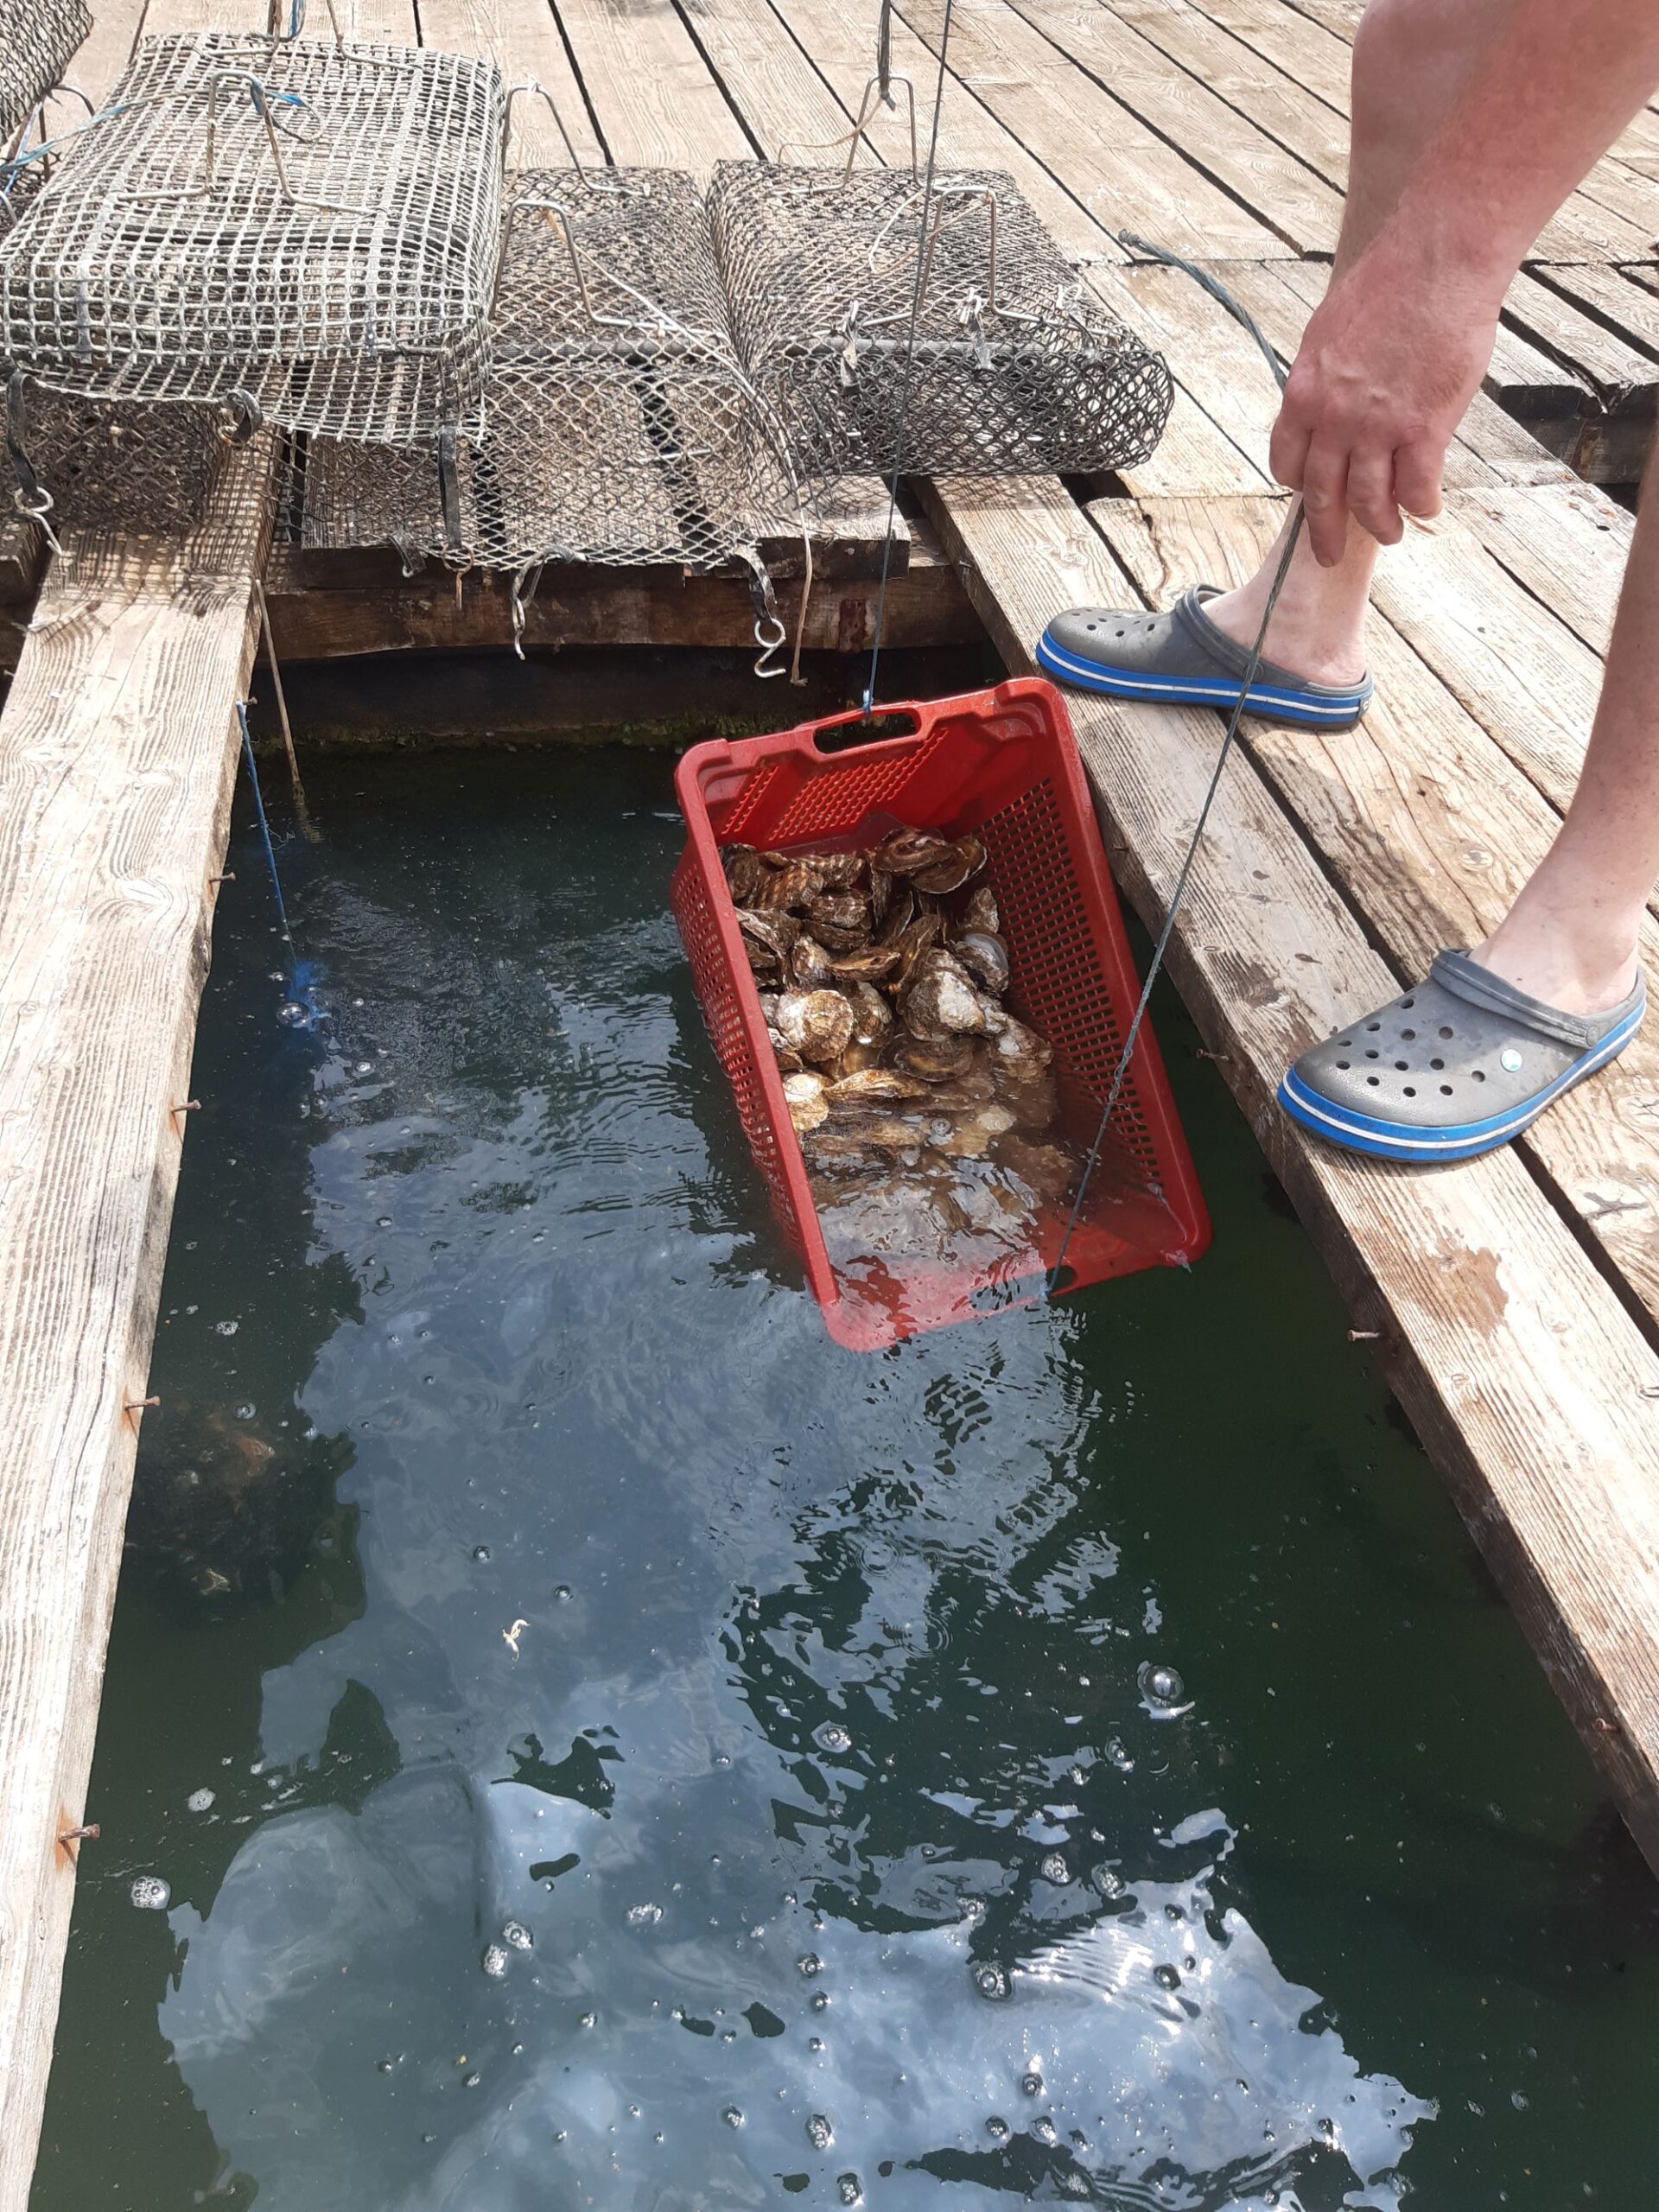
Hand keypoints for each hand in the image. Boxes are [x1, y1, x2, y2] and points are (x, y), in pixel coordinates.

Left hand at [1269, 229, 1501, 564]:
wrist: (1435, 261)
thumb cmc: (1388, 284)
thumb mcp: (1329, 330)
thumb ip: (1325, 375)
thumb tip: (1327, 395)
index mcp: (1303, 394)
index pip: (1287, 460)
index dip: (1298, 483)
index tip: (1310, 492)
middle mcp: (1333, 419)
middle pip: (1323, 494)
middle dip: (1326, 532)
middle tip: (1328, 555)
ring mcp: (1377, 428)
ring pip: (1370, 500)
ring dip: (1381, 524)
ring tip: (1391, 534)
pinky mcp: (1423, 429)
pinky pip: (1417, 487)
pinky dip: (1422, 504)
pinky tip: (1427, 508)